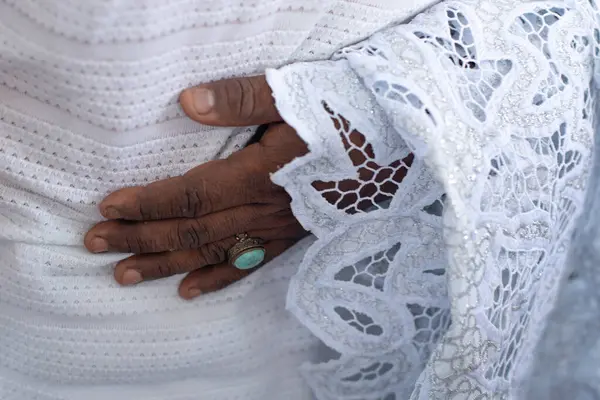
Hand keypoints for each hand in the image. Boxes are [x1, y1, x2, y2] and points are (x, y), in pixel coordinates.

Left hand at [84, 75, 412, 299]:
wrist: (402, 142)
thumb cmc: (347, 114)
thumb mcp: (296, 95)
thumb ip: (241, 100)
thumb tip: (187, 103)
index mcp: (260, 174)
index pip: (190, 195)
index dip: (147, 203)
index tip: (108, 208)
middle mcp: (265, 210)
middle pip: (193, 231)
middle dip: (142, 238)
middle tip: (97, 244)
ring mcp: (280, 229)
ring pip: (214, 254)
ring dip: (167, 265)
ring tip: (126, 274)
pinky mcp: (295, 236)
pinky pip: (251, 265)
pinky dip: (218, 280)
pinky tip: (191, 291)